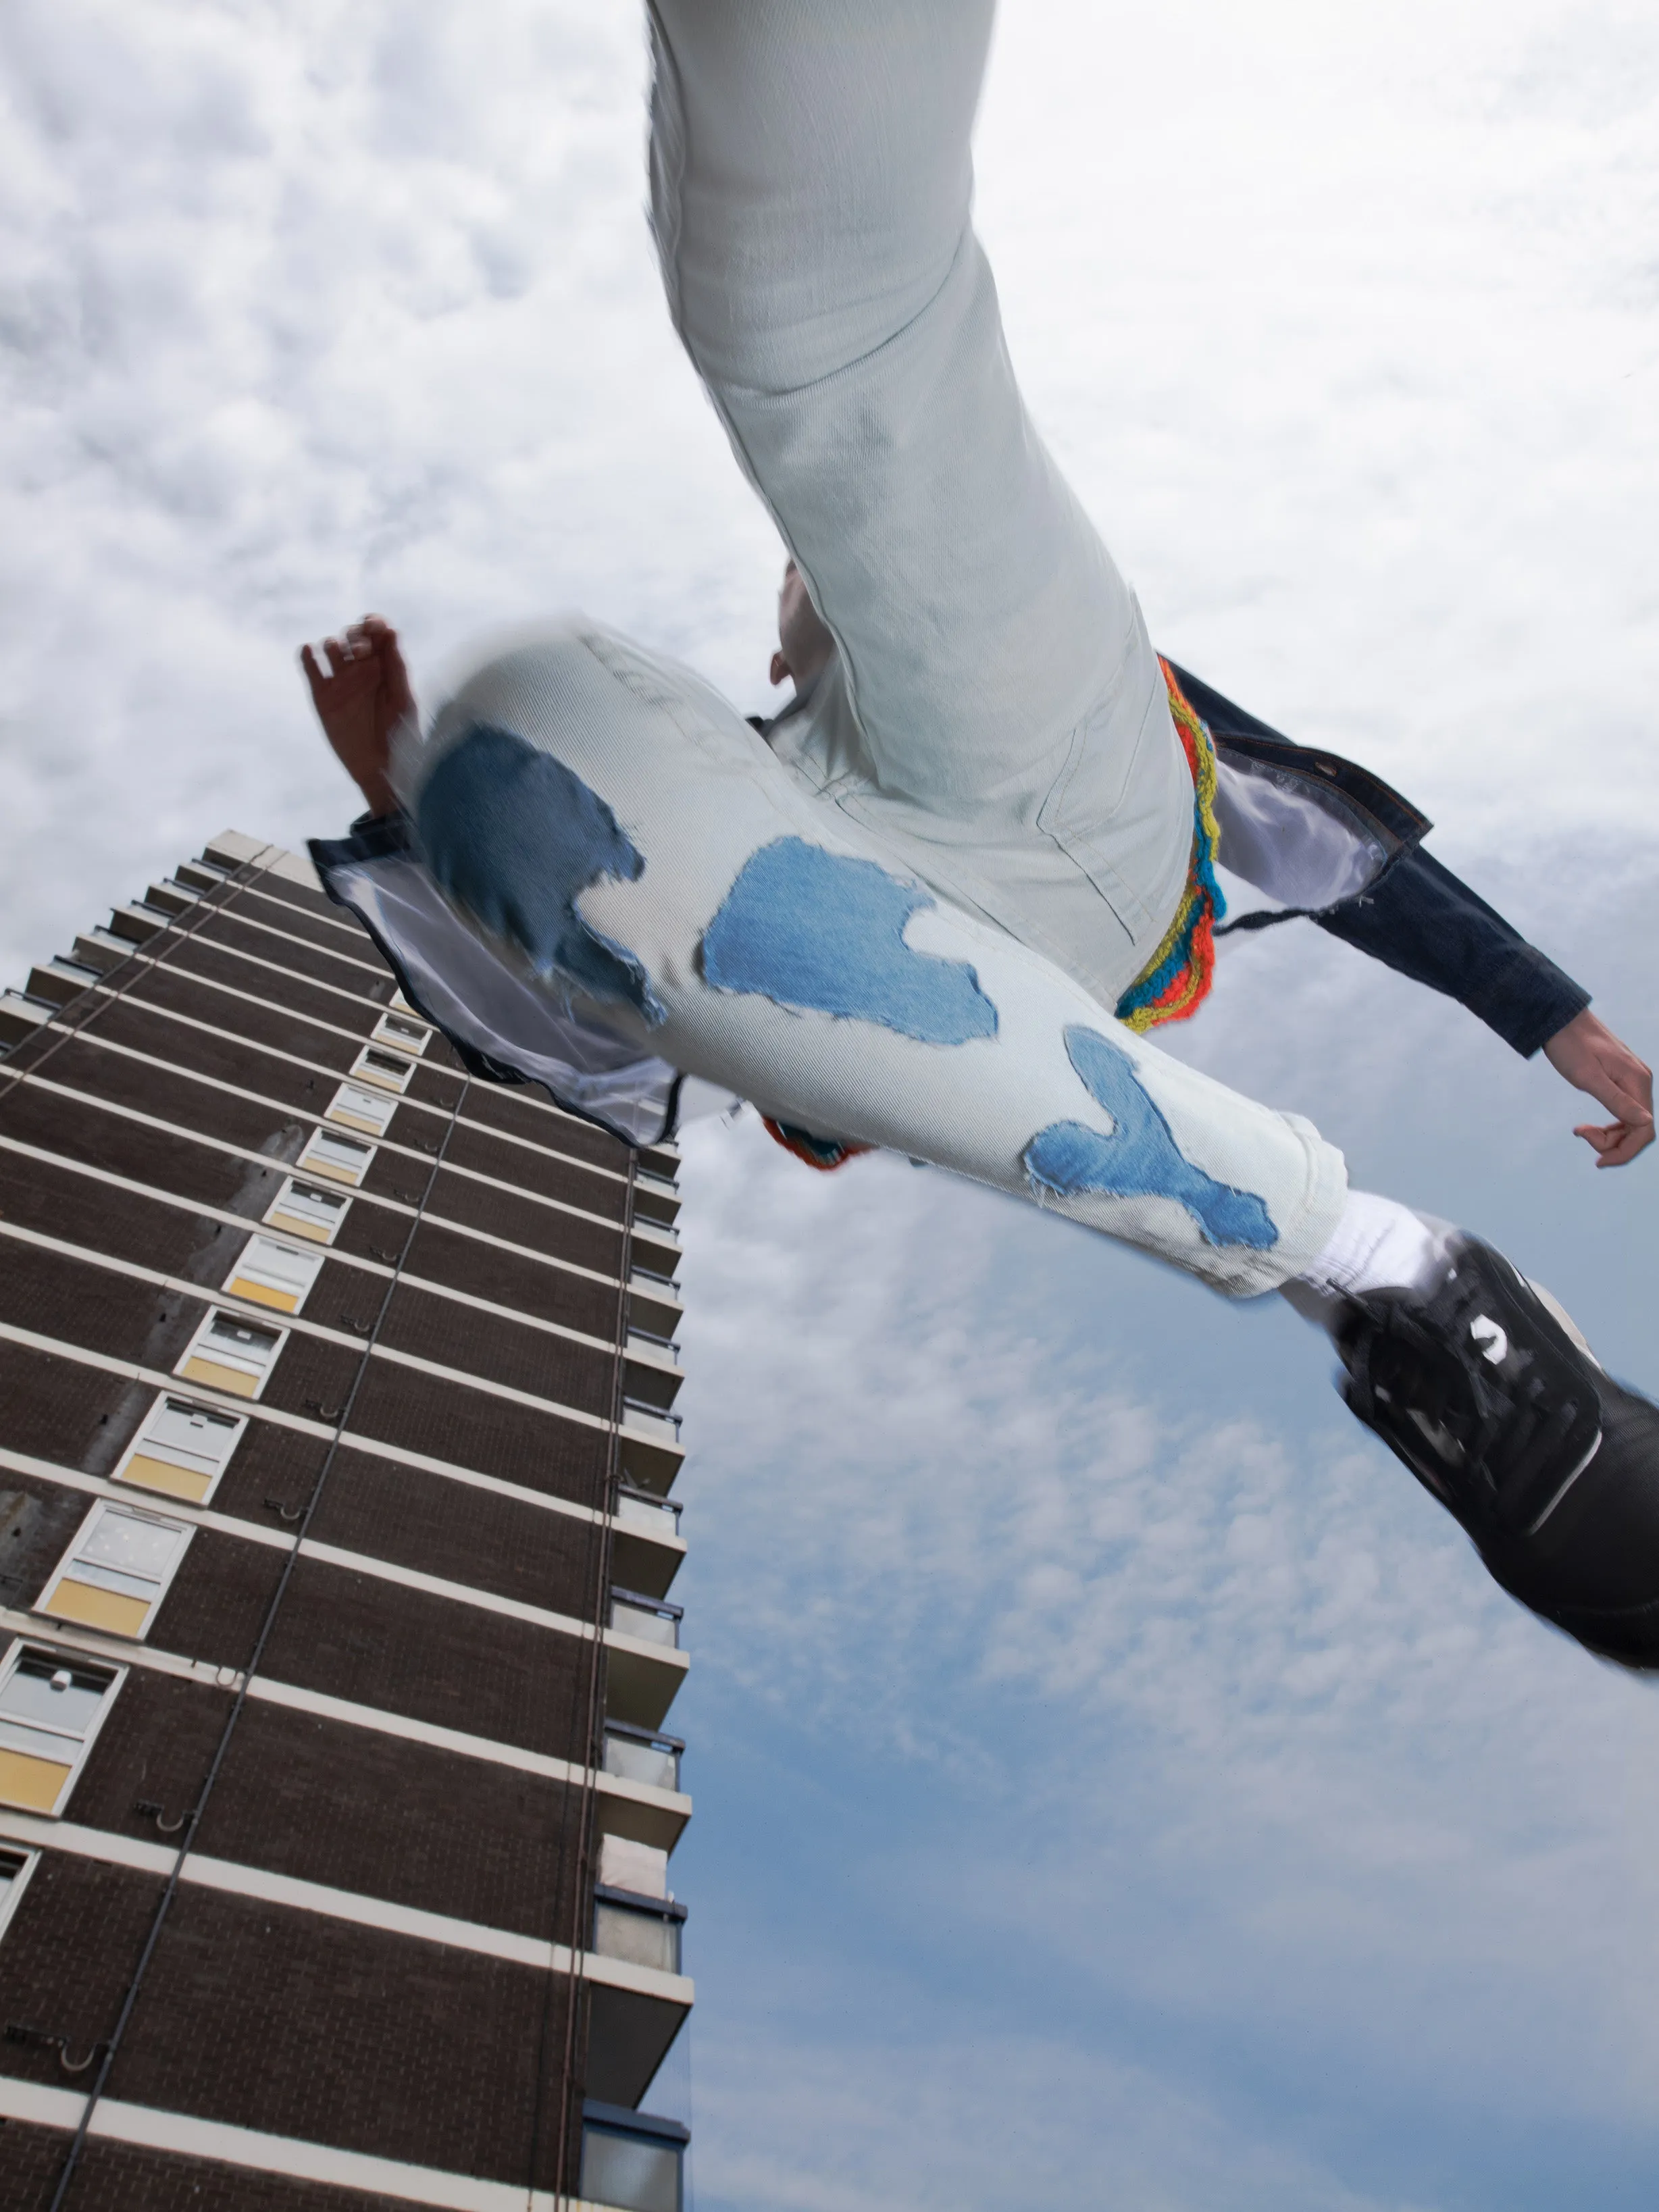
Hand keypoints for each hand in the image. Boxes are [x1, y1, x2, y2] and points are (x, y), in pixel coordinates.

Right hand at [299, 615, 414, 817]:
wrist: (381, 769)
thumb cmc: (401, 737)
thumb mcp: (403, 700)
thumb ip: (396, 667)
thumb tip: (390, 631)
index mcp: (385, 667)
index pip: (375, 632)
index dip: (372, 623)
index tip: (374, 627)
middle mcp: (362, 671)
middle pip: (351, 635)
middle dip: (355, 636)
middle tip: (362, 652)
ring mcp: (341, 682)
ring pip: (330, 646)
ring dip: (334, 644)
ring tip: (342, 657)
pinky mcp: (322, 696)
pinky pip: (310, 667)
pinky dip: (307, 655)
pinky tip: (311, 653)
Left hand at [1543, 1007, 1653, 1167]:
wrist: (1560, 1020)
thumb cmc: (1569, 1045)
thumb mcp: (1588, 1077)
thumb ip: (1617, 1101)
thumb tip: (1646, 1123)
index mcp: (1637, 1082)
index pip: (1645, 1129)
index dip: (1624, 1151)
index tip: (1597, 1160)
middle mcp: (1641, 1082)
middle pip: (1640, 1129)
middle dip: (1613, 1143)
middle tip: (1581, 1134)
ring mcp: (1633, 1081)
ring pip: (1631, 1123)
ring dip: (1609, 1135)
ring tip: (1580, 1130)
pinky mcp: (1622, 1080)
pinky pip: (1623, 1112)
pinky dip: (1609, 1124)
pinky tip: (1587, 1127)